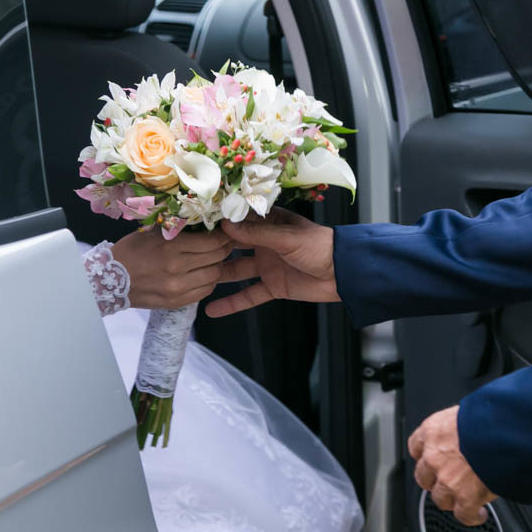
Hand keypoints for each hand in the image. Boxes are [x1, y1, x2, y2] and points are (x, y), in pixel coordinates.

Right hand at [110, 229, 232, 309]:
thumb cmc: (130, 251)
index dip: (223, 236)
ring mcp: (177, 288)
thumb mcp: (152, 232)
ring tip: (214, 259)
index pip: (212, 242)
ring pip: (214, 275)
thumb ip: (177, 228)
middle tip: (225, 243)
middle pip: (216, 258)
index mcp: (171, 246)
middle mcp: (177, 268)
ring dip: (217, 266)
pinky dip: (209, 281)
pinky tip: (204, 273)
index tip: (226, 231)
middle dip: (224, 249)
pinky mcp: (176, 302)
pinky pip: (204, 291)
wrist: (109, 279)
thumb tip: (204, 221)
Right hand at [204, 208, 338, 317]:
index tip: (194, 224)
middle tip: (186, 252)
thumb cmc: (321, 246)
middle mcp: (265, 242)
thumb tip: (226, 225)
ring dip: (217, 275)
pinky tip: (212, 310)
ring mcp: (267, 265)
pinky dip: (232, 303)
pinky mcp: (273, 286)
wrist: (345, 274)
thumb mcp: (286, 237)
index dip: (218, 223)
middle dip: (212, 249)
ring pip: (236, 271)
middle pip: (233, 245)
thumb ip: (256, 233)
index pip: (239, 221)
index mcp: (270, 223)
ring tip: (192, 279)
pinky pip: (248, 295)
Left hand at [409, 406, 496, 526]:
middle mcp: (434, 456)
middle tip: (449, 480)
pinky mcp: (465, 497)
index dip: (425, 455)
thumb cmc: (493, 416)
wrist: (508, 431)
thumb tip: (470, 431)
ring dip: (451, 500)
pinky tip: (478, 514)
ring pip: (440, 498)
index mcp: (433, 431)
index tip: (432, 458)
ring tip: (463, 499)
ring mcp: (448, 479)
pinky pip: (463, 515)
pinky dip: (471, 517)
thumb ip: (461, 426)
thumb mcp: (469, 412)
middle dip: (435, 480)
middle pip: (424, 477)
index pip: (416, 446)